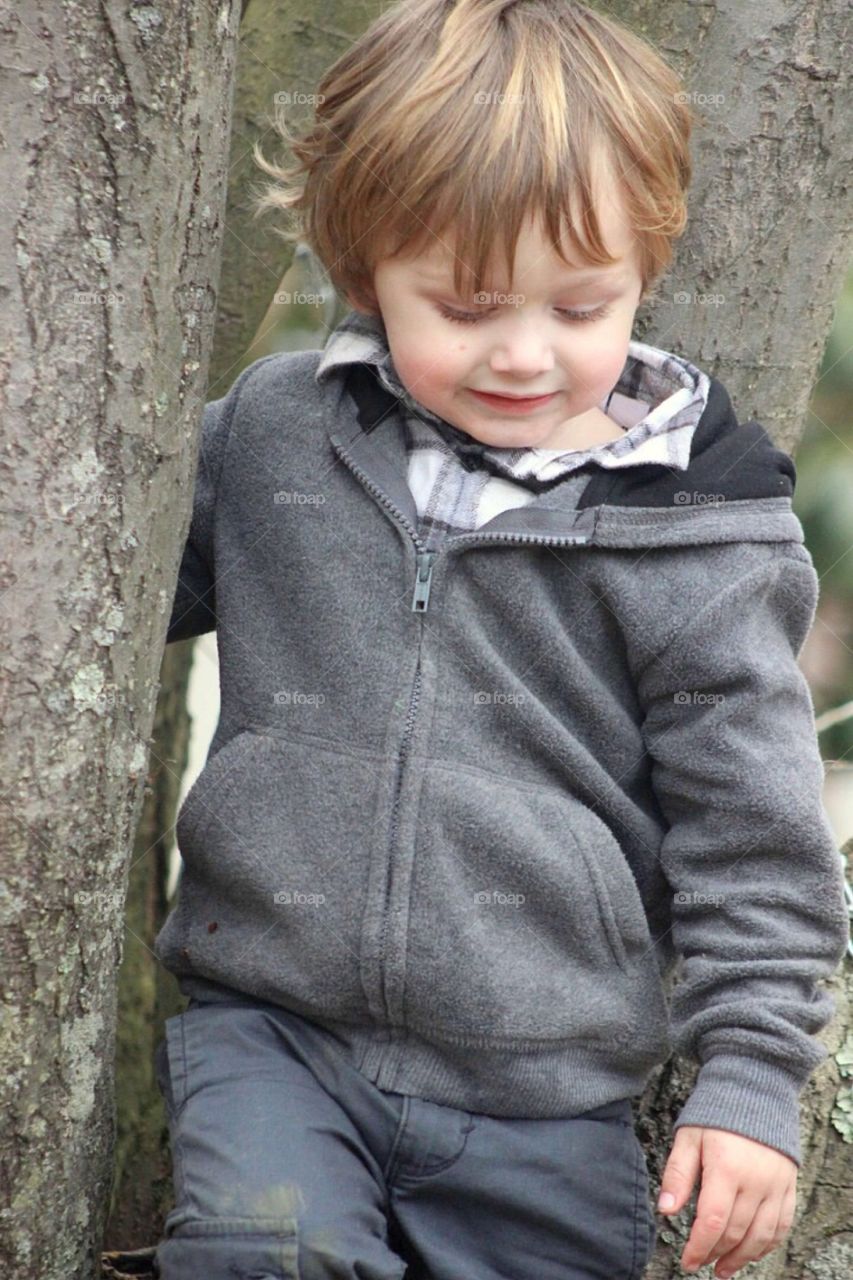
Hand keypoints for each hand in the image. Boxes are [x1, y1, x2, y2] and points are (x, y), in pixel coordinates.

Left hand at [656, 1125, 796, 1276]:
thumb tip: (665, 1210)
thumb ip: (678, 1174)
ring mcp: (776, 1185)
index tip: (687, 1261)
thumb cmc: (716, 1111)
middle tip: (700, 1262)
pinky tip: (752, 1252)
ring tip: (723, 1268)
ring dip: (742, 1257)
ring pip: (761, 1235)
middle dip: (715, 1252)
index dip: (699, 1247)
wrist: (754, 1088)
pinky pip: (782, 1225)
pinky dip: (767, 1244)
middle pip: (736, 1232)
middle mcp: (756, 1181)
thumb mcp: (688, 1137)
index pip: (713, 1221)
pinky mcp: (789, 1185)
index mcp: (727, 1168)